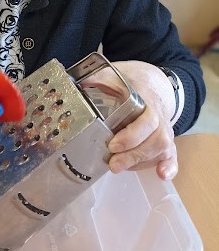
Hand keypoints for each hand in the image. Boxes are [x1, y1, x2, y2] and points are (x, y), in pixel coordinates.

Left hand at [82, 60, 176, 179]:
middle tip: (113, 164)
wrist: (153, 80)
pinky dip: (170, 166)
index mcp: (147, 100)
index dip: (132, 135)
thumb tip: (76, 84)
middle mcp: (160, 116)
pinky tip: (162, 175)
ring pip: (162, 149)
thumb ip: (97, 78)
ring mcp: (165, 129)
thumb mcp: (114, 74)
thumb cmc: (131, 80)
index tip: (113, 145)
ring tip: (119, 167)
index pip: (147, 120)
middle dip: (134, 154)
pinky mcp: (167, 140)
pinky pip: (173, 154)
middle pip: (156, 139)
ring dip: (141, 162)